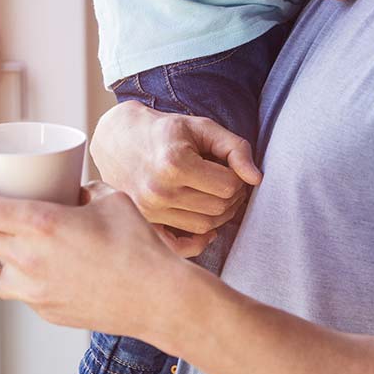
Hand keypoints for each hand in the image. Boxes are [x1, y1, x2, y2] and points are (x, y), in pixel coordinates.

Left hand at [0, 181, 189, 335]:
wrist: (157, 298)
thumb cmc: (138, 248)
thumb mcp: (109, 199)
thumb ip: (81, 190)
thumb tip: (71, 189)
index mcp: (41, 224)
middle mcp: (29, 259)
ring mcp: (33, 291)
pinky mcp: (44, 310)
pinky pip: (14, 291)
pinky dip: (13, 276)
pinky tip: (28, 265)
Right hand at [90, 101, 260, 255]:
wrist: (117, 139)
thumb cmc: (164, 131)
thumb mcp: (201, 127)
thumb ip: (234, 148)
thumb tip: (257, 178)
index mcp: (174, 163)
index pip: (229, 186)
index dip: (238, 176)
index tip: (229, 167)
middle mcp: (159, 191)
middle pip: (219, 208)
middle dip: (231, 195)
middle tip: (224, 180)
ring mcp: (149, 211)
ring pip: (205, 226)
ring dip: (218, 214)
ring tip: (211, 193)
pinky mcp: (144, 222)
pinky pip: (180, 247)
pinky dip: (198, 242)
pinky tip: (204, 227)